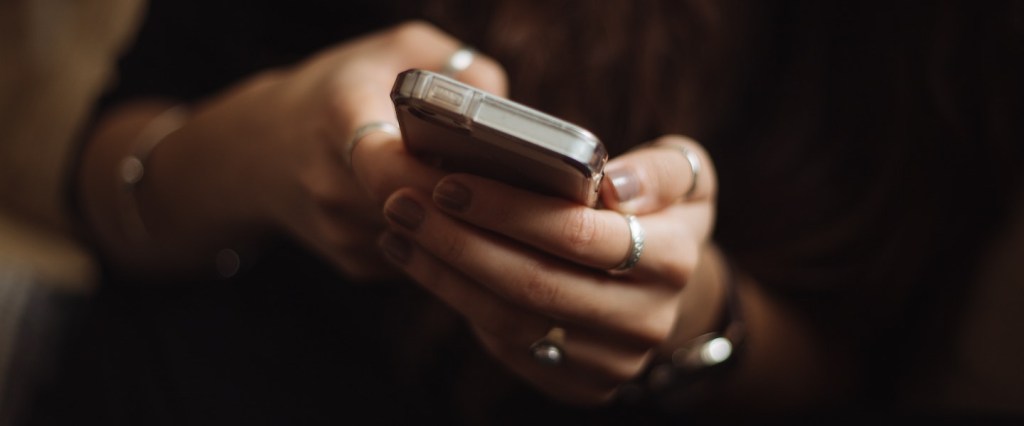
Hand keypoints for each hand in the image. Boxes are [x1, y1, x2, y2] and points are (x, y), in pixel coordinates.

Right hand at [122, 21, 505, 279]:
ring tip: (502, 202)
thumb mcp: (395, 50)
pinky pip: (419, 259)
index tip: (485, 168)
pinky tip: (459, 216)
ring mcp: (341, 233)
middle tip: (520, 192)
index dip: (441, 174)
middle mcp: (331, 183)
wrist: (259, 151)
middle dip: (471, 204)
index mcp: (338, 117)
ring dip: (465, 227)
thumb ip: (457, 66)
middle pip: (419, 210)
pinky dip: (445, 241)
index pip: (388, 163)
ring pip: (427, 241)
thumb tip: (508, 110)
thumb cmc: (340, 90)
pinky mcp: (355, 265)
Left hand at [379, 135, 718, 403]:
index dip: (509, 210)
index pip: (579, 235)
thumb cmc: (658, 212)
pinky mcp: (578, 385)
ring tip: (399, 228)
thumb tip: (614, 185)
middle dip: (459, 241)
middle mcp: (647, 320)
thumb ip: (660, 170)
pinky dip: (454, 299)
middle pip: (534, 284)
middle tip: (403, 202)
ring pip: (510, 319)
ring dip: (443, 272)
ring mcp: (611, 361)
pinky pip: (505, 344)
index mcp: (674, 259)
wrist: (662, 287)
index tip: (449, 182)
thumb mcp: (683, 175)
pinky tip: (419, 260)